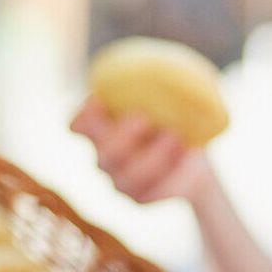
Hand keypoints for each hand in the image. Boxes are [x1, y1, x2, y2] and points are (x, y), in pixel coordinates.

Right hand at [71, 99, 222, 207]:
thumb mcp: (171, 95)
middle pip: (105, 154)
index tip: (99, 101)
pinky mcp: (140, 197)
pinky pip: (151, 193)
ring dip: (153, 158)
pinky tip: (186, 157)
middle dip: (122, 137)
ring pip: (128, 178)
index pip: (79, 125)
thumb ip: (160, 85)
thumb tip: (167, 73)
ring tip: (176, 138)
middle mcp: (105, 156)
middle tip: (143, 117)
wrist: (192, 152)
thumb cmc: (175, 114)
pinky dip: (170, 176)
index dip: (84, 117)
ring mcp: (119, 181)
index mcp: (102, 128)